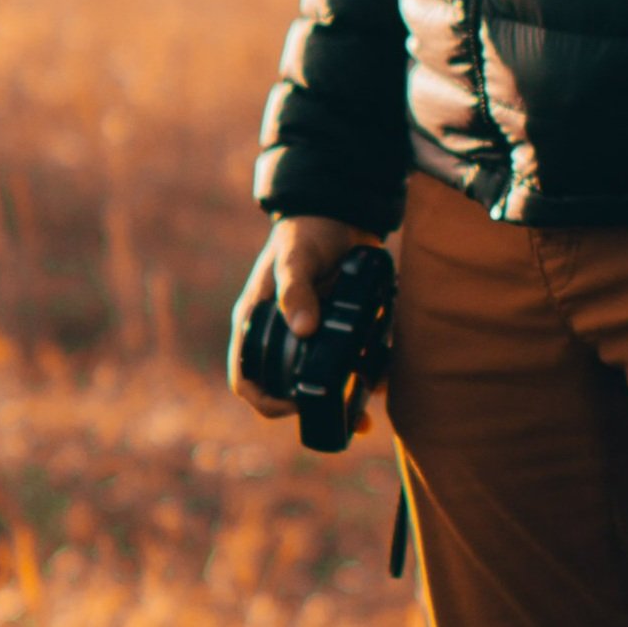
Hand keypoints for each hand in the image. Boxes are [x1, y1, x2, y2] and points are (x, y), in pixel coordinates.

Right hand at [227, 215, 376, 419]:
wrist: (341, 209)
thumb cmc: (306, 230)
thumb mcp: (295, 256)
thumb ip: (295, 289)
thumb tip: (303, 330)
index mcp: (256, 322)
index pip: (245, 377)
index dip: (264, 400)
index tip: (294, 406)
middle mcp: (281, 334)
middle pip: (287, 387)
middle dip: (314, 408)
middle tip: (345, 418)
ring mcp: (311, 332)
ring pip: (321, 379)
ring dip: (344, 397)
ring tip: (368, 407)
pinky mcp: (338, 327)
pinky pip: (347, 359)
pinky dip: (363, 372)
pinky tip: (382, 376)